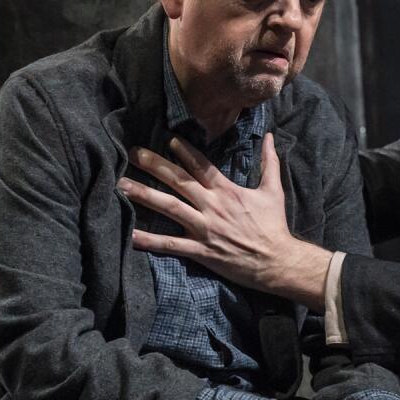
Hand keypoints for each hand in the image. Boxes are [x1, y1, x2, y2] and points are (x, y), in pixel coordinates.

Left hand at [119, 133, 328, 303]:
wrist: (277, 262)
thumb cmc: (274, 226)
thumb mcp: (274, 191)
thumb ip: (270, 162)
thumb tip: (269, 136)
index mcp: (228, 191)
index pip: (202, 166)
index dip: (185, 151)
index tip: (168, 140)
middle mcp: (213, 206)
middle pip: (179, 181)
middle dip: (155, 165)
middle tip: (133, 153)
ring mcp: (205, 229)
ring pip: (170, 207)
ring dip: (144, 195)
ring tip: (121, 185)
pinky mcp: (201, 251)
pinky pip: (170, 245)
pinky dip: (149, 240)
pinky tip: (129, 235)